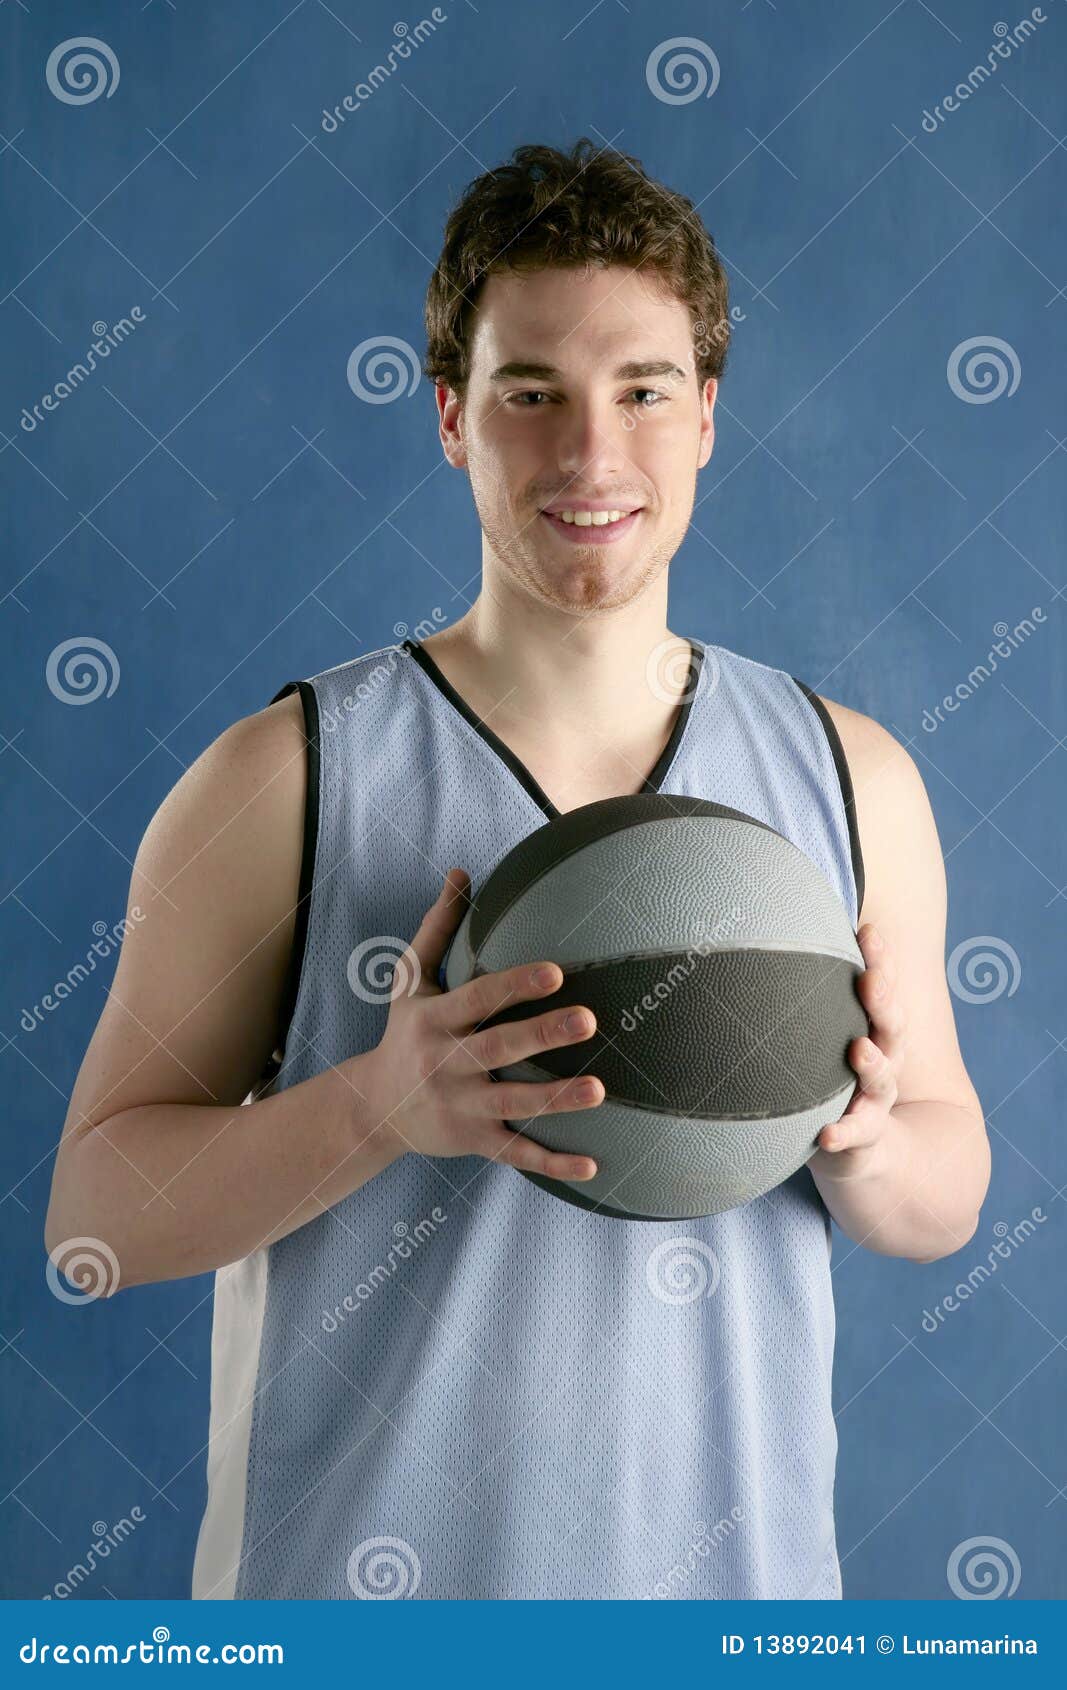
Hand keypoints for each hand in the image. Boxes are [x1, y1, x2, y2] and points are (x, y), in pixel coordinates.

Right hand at [364, 868, 603, 1179]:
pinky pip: (516, 1153)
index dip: (515, 985)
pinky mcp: (474, 1141)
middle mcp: (446, 1064)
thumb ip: (437, 927)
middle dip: (543, 1035)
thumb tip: (463, 872)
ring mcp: (461, 1107)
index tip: (556, 971)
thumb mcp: (410, 981)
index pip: (478, 999)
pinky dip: (553, 1164)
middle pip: (499, 1049)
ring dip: (556, 1100)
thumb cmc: (404, 1033)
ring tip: (599, 1090)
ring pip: (513, 1103)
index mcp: (435, 1021)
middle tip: (589, 1020)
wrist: (373, 1109)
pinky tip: (593, 1166)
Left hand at [809, 923, 903, 1178]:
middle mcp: (882, 1063)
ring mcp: (874, 1103)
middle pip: (892, 1028)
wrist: (867, 1154)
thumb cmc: (833, 1079)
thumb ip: (812, 998)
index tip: (868, 931)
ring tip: (859, 1049)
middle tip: (870, 979)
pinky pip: (855, 1138)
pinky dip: (843, 1134)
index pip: (882, 990)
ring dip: (873, 1065)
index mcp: (875, 1032)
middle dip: (883, 1002)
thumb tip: (773, 933)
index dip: (880, 961)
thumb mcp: (829, 1037)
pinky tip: (828, 1133)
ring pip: (882, 1081)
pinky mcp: (860, 1140)